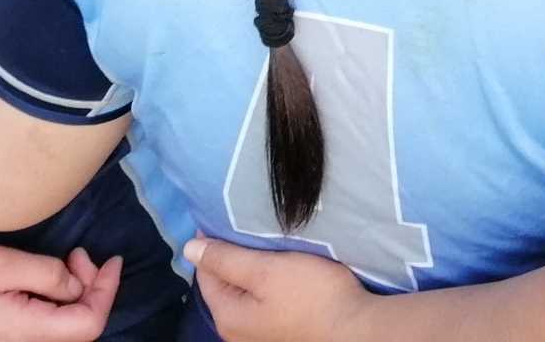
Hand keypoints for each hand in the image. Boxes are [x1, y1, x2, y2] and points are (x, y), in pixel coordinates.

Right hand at [0, 243, 122, 341]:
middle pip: (76, 329)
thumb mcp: (6, 265)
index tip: (110, 260)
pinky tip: (45, 277)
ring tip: (67, 260)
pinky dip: (53, 301)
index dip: (107, 293)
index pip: (88, 326)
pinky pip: (38, 326)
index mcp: (24, 333)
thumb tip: (77, 286)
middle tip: (81, 254)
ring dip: (72, 294)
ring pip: (57, 328)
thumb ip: (50, 276)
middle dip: (92, 290)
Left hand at [188, 237, 374, 341]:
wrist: (356, 328)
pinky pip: (262, 300)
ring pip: (245, 291)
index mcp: (227, 317)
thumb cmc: (311, 295)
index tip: (229, 215)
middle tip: (251, 226)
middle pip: (225, 283)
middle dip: (233, 255)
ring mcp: (258, 335)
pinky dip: (267, 282)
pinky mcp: (280, 331)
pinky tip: (283, 268)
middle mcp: (236, 331)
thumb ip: (226, 260)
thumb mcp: (266, 270)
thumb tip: (188, 250)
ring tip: (268, 242)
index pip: (206, 271)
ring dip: (252, 268)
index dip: (213, 242)